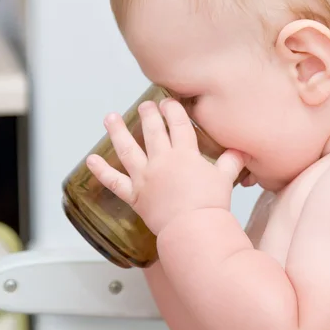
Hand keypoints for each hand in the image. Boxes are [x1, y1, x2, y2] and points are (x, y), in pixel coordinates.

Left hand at [86, 98, 246, 234]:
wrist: (193, 228)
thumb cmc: (211, 204)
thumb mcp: (225, 178)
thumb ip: (230, 162)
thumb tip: (240, 151)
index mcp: (184, 154)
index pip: (178, 124)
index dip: (173, 110)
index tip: (168, 101)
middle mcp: (161, 161)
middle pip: (153, 131)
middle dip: (149, 114)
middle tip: (145, 105)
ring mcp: (145, 177)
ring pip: (128, 149)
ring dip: (117, 132)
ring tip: (110, 117)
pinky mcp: (135, 195)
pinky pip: (114, 182)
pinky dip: (101, 171)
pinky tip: (90, 160)